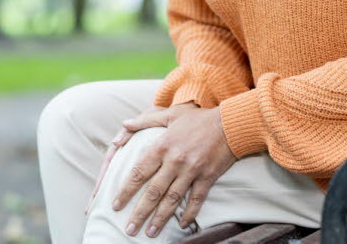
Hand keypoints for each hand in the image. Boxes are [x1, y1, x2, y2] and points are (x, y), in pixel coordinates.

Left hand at [111, 105, 236, 237]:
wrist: (230, 123)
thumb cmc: (199, 118)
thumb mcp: (170, 115)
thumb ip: (145, 121)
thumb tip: (124, 124)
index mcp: (162, 146)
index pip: (139, 172)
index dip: (126, 190)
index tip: (116, 205)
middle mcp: (175, 161)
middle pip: (153, 192)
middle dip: (140, 213)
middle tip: (130, 229)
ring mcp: (192, 170)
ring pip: (172, 199)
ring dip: (160, 218)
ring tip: (150, 233)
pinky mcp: (207, 177)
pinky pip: (196, 199)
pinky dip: (189, 213)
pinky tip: (183, 224)